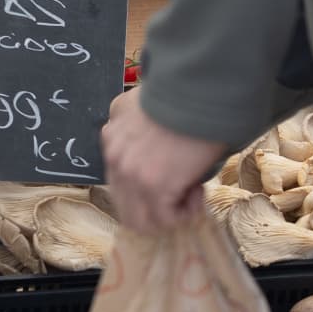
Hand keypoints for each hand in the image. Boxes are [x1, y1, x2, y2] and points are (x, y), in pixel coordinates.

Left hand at [101, 87, 228, 233]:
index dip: (146, 188)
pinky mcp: (154, 186)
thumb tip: (140, 142)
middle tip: (183, 191)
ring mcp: (131, 174)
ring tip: (191, 195)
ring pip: (141, 220)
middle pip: (126, 206)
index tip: (172, 177)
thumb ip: (129, 122)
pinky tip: (198, 194)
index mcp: (110, 137)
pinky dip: (184, 214)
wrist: (202, 91)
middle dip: (156, 207)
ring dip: (168, 216)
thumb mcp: (139, 102)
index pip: (119, 182)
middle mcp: (114, 157)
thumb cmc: (184, 96)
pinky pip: (165, 220)